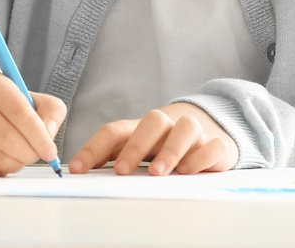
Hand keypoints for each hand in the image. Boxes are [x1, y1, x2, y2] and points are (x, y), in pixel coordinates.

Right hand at [0, 73, 66, 176]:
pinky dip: (2, 170)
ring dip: (18, 163)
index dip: (39, 136)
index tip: (50, 152)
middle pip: (8, 138)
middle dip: (30, 153)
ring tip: (22, 155)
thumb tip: (49, 134)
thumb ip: (51, 111)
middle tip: (37, 156)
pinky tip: (5, 158)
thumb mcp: (31, 98)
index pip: (19, 113)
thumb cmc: (7, 106)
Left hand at [68, 103, 237, 175]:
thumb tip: (82, 171)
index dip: (93, 148)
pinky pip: (212, 146)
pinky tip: (188, 172)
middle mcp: (167, 125)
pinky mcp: (217, 145)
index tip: (78, 169)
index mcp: (141, 127)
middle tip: (122, 171)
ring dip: (169, 151)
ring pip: (184, 128)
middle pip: (151, 121)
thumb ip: (114, 157)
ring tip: (157, 173)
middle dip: (135, 146)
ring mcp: (194, 133)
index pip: (114, 131)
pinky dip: (200, 158)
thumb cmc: (165, 145)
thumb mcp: (139, 149)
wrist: (211, 132)